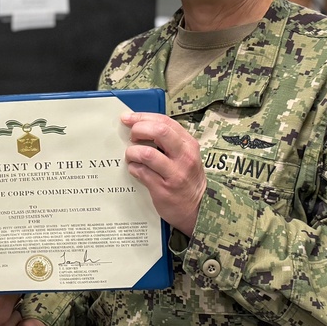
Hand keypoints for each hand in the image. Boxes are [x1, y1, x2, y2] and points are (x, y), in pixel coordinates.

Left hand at [122, 111, 205, 233]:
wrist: (197, 208)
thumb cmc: (187, 179)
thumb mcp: (185, 155)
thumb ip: (168, 141)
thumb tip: (140, 126)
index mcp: (189, 145)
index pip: (165, 122)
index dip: (143, 117)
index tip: (128, 118)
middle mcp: (184, 157)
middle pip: (159, 132)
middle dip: (139, 130)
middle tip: (131, 136)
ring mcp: (175, 174)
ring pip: (147, 153)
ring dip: (133, 152)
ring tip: (131, 155)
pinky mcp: (163, 189)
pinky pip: (141, 172)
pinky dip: (133, 168)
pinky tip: (134, 169)